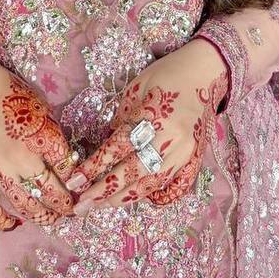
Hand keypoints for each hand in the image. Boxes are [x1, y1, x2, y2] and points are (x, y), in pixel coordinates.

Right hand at [0, 53, 79, 231]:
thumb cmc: (6, 91)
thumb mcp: (39, 106)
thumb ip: (51, 133)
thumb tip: (61, 156)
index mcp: (42, 137)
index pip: (68, 167)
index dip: (76, 176)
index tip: (78, 181)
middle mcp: (23, 159)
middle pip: (52, 193)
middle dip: (65, 204)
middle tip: (70, 208)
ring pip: (26, 206)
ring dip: (43, 216)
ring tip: (51, 218)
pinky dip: (4, 222)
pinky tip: (14, 224)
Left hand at [65, 39, 228, 210]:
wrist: (204, 72)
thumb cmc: (166, 74)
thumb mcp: (136, 88)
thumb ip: (122, 117)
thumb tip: (107, 143)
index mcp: (153, 118)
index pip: (117, 149)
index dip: (94, 168)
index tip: (74, 182)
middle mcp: (170, 140)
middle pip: (132, 173)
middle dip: (103, 191)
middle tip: (80, 206)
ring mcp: (184, 153)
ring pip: (149, 184)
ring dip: (123, 198)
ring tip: (100, 206)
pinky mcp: (192, 159)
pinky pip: (168, 184)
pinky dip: (148, 194)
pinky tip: (131, 198)